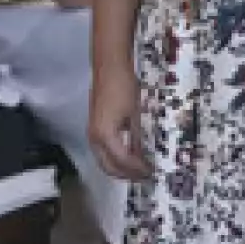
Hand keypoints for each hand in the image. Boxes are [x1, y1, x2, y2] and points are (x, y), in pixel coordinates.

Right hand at [89, 63, 151, 181]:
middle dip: (127, 174)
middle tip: (145, 176)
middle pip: (109, 167)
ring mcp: (92, 133)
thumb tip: (144, 155)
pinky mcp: (94, 128)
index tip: (152, 172)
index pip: (122, 161)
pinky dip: (116, 157)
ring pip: (104, 160)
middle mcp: (95, 139)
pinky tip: (130, 155)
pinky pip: (103, 151)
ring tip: (139, 169)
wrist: (109, 68)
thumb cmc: (124, 88)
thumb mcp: (135, 114)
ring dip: (120, 168)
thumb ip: (137, 137)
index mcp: (105, 136)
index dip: (137, 169)